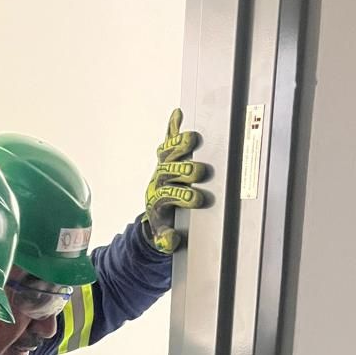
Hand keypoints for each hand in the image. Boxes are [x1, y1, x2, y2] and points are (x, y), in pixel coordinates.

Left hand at [143, 107, 210, 252]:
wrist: (155, 214)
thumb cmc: (164, 223)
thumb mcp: (163, 237)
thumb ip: (166, 240)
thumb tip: (172, 241)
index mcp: (158, 200)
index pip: (169, 195)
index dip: (183, 197)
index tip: (198, 200)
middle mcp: (158, 181)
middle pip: (169, 172)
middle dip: (185, 171)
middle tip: (200, 172)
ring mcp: (161, 168)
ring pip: (167, 153)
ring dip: (179, 145)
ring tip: (192, 139)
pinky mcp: (166, 158)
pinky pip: (168, 140)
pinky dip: (172, 127)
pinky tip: (178, 114)